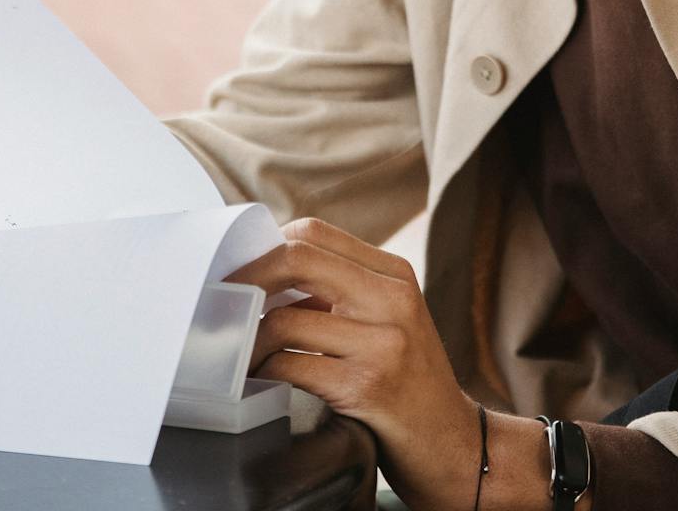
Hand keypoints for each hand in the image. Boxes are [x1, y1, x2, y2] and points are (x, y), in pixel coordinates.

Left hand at [224, 217, 481, 508]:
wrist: (455, 444)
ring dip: (250, 341)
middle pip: (297, 259)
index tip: (240, 273)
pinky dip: (264, 372)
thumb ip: (340, 293)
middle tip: (222, 304)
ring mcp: (383, 342)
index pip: (314, 233)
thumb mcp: (388, 322)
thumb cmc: (410, 384)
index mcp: (394, 275)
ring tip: (243, 356)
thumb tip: (264, 278)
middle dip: (247, 280)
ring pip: (284, 320)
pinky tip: (261, 381)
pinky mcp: (367, 386)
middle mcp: (392, 299)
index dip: (265, 248)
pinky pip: (291, 366)